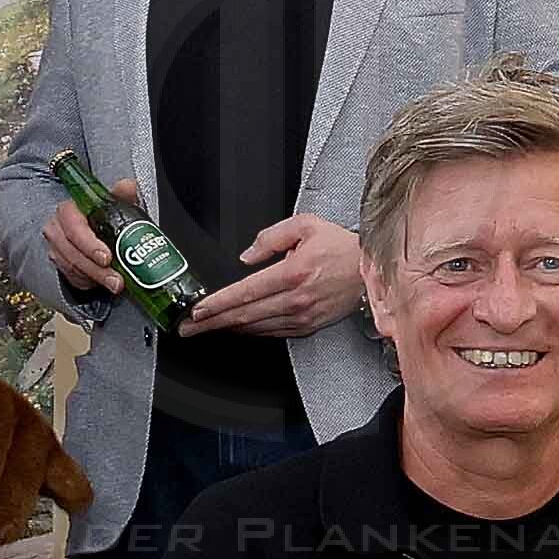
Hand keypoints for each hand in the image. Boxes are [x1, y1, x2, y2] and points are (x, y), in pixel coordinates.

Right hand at [40, 189, 127, 301]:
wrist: (94, 230)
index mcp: (68, 211)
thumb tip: (128, 185)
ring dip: (95, 278)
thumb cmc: (103, 216)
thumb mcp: (114, 203)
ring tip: (116, 284)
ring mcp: (56, 249)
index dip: (89, 244)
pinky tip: (102, 283)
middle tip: (116, 279)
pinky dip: (89, 282)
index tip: (107, 257)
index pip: (73, 227)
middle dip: (96, 269)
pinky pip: (72, 278)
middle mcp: (57, 230)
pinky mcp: (60, 265)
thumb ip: (121, 194)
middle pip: (72, 252)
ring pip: (72, 268)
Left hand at [187, 211, 365, 338]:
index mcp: (293, 273)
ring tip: (205, 329)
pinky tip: (236, 328)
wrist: (370, 270)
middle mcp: (296, 299)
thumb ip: (270, 237)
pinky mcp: (307, 327)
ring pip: (255, 327)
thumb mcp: (305, 225)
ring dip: (227, 329)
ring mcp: (302, 317)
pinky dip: (250, 331)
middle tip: (187, 328)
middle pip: (243, 316)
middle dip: (211, 323)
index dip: (216, 304)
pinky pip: (271, 332)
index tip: (196, 311)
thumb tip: (246, 257)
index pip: (244, 293)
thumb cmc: (340, 248)